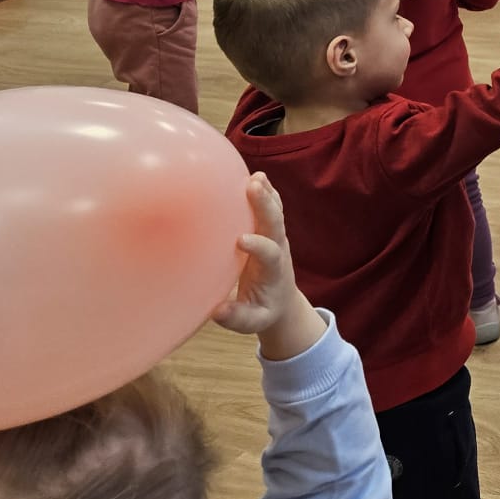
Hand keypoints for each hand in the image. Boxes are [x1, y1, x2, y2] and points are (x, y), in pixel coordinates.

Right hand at [213, 173, 325, 361]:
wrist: (282, 302)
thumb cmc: (263, 311)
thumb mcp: (253, 322)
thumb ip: (237, 318)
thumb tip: (218, 311)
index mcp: (273, 271)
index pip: (270, 254)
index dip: (259, 246)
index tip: (242, 240)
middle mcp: (278, 249)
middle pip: (275, 224)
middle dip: (265, 206)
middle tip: (253, 187)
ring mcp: (276, 238)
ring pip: (274, 212)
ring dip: (266, 194)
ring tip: (256, 176)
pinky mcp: (270, 232)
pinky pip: (271, 209)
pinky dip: (266, 192)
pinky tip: (256, 176)